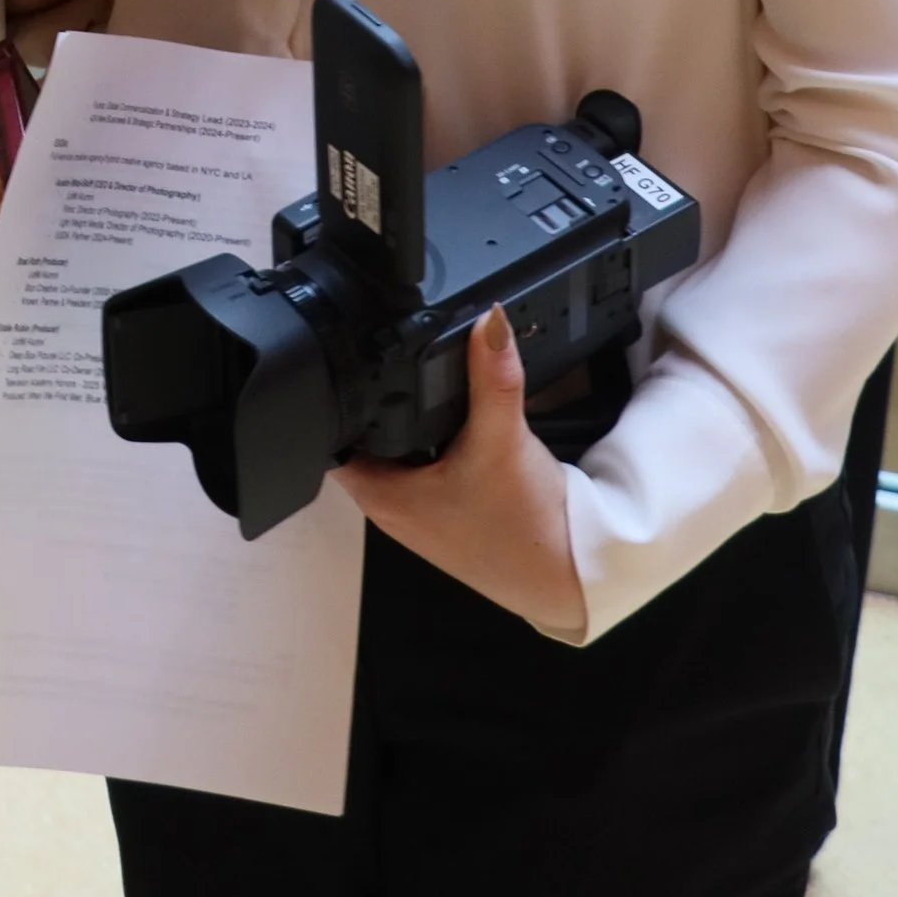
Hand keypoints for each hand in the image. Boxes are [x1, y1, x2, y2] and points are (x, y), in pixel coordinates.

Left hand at [336, 306, 585, 637]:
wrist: (568, 577)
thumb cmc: (524, 529)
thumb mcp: (504, 441)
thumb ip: (493, 377)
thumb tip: (489, 319)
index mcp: (382, 498)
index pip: (330, 439)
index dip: (331, 396)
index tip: (340, 355)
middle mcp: (392, 508)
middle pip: (363, 438)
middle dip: (373, 398)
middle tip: (383, 350)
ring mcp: (420, 513)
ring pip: (396, 450)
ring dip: (406, 419)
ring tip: (418, 375)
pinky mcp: (447, 512)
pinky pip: (425, 464)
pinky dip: (434, 438)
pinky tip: (455, 419)